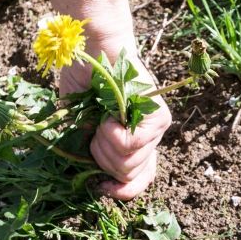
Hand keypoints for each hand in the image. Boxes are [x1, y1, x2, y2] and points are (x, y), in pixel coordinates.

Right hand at [60, 52, 171, 199]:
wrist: (93, 47)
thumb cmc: (85, 81)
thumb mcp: (81, 125)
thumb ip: (90, 151)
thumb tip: (94, 181)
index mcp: (134, 144)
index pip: (138, 183)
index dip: (119, 191)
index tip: (99, 185)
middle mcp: (150, 139)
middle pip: (129, 176)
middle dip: (102, 160)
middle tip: (95, 130)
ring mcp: (157, 128)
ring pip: (129, 163)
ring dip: (104, 145)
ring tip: (101, 117)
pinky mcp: (159, 117)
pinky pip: (131, 145)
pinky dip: (111, 134)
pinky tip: (108, 115)